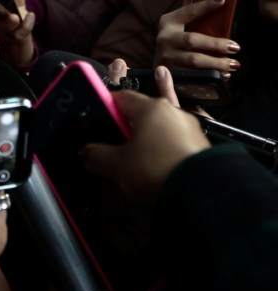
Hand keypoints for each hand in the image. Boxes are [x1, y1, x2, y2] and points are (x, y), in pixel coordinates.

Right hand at [81, 87, 209, 204]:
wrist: (203, 193)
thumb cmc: (155, 169)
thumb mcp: (117, 165)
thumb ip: (96, 155)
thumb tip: (86, 153)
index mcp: (149, 107)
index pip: (120, 96)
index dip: (105, 107)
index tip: (98, 121)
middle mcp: (172, 111)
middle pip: (141, 112)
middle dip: (127, 126)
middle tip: (114, 143)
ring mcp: (190, 127)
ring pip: (159, 128)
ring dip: (147, 139)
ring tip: (136, 158)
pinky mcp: (201, 146)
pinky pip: (174, 141)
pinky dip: (164, 149)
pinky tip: (156, 165)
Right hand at [154, 0, 239, 75]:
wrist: (158, 64)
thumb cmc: (174, 39)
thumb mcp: (177, 22)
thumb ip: (189, 7)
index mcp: (168, 22)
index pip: (188, 11)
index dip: (205, 6)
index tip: (222, 0)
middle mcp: (164, 38)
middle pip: (192, 40)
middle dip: (216, 44)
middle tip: (235, 47)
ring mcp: (165, 57)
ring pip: (194, 60)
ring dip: (217, 63)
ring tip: (234, 63)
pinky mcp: (170, 73)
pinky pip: (194, 74)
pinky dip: (211, 75)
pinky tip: (224, 75)